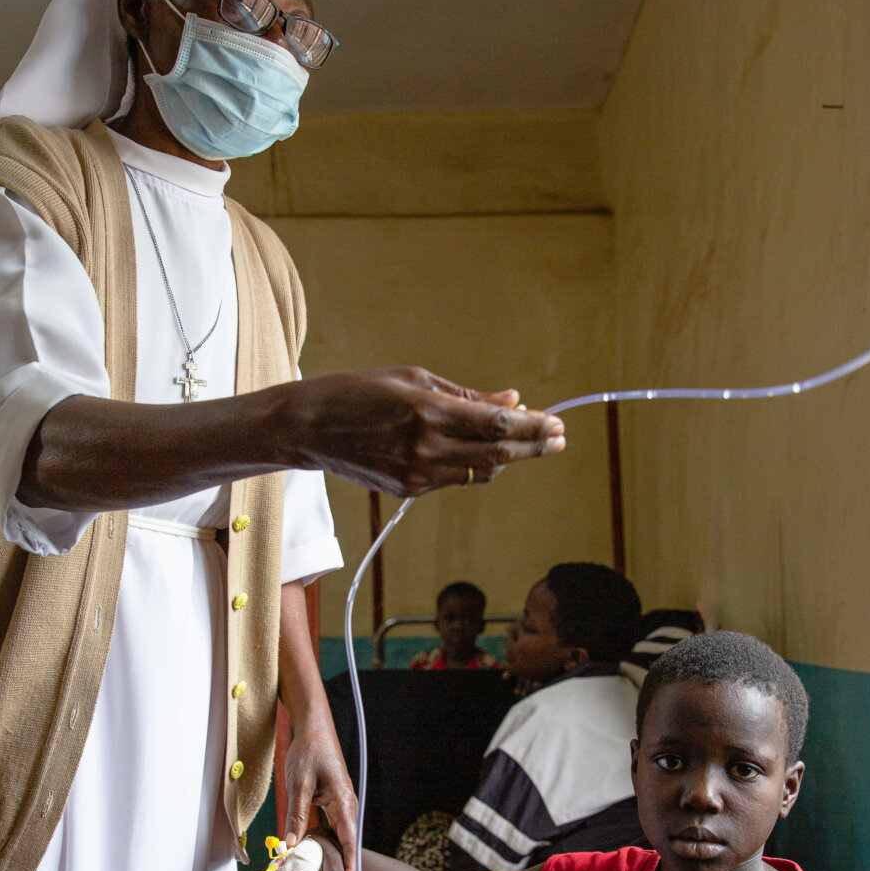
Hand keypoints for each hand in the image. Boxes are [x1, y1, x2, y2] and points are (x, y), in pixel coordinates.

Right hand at [279, 370, 564, 496]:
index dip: (533, 427)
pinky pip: (454, 478)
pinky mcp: (408, 491)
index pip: (496, 426)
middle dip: (534, 447)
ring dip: (505, 457)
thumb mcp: (414, 380)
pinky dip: (472, 463)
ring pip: (480, 471)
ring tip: (523, 440)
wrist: (309, 427)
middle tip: (560, 438)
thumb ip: (466, 396)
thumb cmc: (359, 391)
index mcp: (427, 413)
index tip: (557, 424)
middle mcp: (425, 448)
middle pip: (498, 455)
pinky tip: (478, 449)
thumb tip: (511, 402)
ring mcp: (417, 475)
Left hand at [280, 714, 355, 870]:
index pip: (349, 844)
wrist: (314, 729)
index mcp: (344, 804)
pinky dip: (325, 848)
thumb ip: (297, 815)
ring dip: (333, 862)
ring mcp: (341, 808)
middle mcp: (347, 808)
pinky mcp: (333, 807)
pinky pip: (332, 832)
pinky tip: (316, 861)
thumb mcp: (300, 784)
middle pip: (346, 847)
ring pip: (339, 842)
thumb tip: (291, 846)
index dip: (347, 869)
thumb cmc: (309, 752)